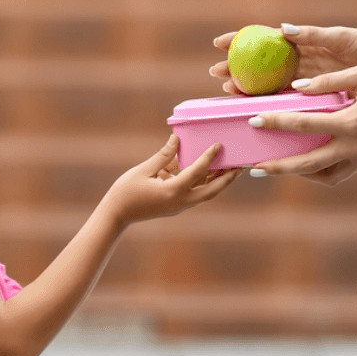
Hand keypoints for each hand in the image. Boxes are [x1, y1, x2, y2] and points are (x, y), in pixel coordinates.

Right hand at [103, 135, 240, 225]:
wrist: (116, 216)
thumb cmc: (126, 192)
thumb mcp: (143, 170)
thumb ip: (163, 155)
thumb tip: (178, 139)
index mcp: (173, 191)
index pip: (197, 172)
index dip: (209, 157)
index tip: (219, 145)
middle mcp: (180, 201)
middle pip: (212, 190)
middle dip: (227, 178)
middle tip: (240, 165)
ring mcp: (179, 205)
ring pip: (205, 193)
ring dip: (218, 181)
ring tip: (230, 167)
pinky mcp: (175, 205)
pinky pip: (194, 193)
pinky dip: (203, 183)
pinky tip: (207, 171)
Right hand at [210, 24, 356, 94]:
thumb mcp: (341, 38)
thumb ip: (313, 35)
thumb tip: (283, 29)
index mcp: (302, 43)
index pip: (264, 39)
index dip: (241, 40)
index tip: (220, 42)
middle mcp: (299, 62)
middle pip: (260, 64)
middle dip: (235, 67)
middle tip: (215, 73)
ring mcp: (304, 81)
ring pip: (268, 84)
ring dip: (246, 88)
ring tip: (228, 92)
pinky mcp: (313, 98)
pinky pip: (286, 101)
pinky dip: (268, 105)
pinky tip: (253, 110)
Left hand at [248, 65, 356, 185]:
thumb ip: (329, 82)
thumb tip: (297, 87)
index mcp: (351, 123)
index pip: (303, 124)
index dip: (275, 122)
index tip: (254, 120)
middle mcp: (355, 146)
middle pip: (307, 164)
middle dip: (278, 167)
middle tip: (254, 166)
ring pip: (324, 176)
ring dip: (299, 175)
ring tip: (277, 168)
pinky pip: (339, 174)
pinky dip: (320, 173)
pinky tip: (307, 164)